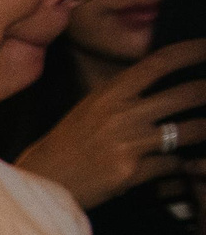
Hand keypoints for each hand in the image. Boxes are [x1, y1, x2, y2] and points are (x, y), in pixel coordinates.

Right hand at [15, 40, 205, 210]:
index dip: (193, 51)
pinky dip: (181, 165)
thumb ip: (123, 95)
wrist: (42, 183)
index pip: (161, 62)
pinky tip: (181, 165)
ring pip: (189, 130)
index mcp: (110, 93)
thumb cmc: (67, 146)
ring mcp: (128, 143)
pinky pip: (173, 164)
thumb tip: (159, 80)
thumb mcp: (90, 109)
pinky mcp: (131, 172)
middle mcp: (121, 114)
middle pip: (187, 93)